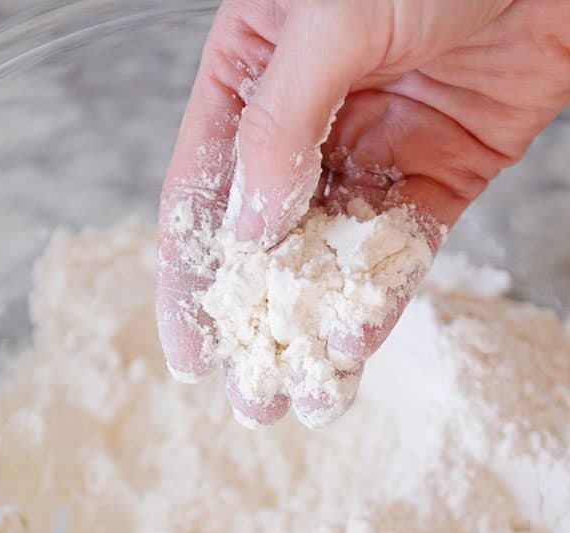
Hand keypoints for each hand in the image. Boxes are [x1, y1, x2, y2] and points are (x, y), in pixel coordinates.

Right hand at [157, 0, 569, 426]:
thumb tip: (250, 231)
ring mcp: (372, 153)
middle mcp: (305, 124)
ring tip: (306, 398)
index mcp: (250, 75)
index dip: (191, 279)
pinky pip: (402, 249)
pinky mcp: (439, 175)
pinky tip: (357, 347)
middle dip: (259, 325)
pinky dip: (382, 300)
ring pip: (333, 260)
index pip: (203, 192)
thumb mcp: (329, 18)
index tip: (191, 353)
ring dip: (318, 331)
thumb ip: (281, 126)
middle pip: (266, 243)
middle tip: (252, 398)